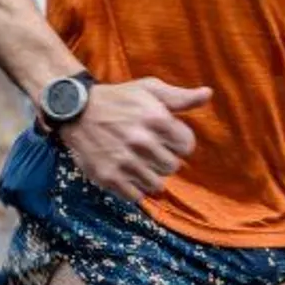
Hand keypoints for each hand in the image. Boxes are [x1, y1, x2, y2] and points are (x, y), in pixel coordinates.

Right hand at [57, 77, 212, 202]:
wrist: (76, 110)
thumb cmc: (118, 98)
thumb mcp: (149, 89)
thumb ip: (180, 96)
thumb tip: (208, 93)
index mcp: (156, 118)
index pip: (187, 146)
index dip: (178, 142)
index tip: (166, 138)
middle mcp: (141, 141)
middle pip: (172, 167)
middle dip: (165, 159)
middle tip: (150, 150)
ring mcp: (124, 161)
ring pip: (156, 184)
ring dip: (150, 175)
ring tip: (138, 161)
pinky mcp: (109, 177)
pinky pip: (136, 196)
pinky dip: (134, 187)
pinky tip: (127, 172)